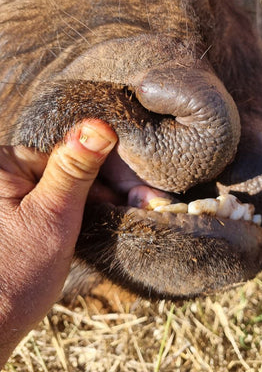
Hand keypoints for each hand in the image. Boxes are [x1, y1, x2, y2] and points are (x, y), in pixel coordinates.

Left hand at [0, 121, 116, 367]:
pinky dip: (65, 214)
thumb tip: (97, 127)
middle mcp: (1, 174)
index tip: (113, 199)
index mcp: (1, 164)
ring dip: (80, 203)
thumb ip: (74, 169)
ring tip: (85, 228)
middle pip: (60, 168)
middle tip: (107, 214)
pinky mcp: (11, 213)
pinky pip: (47, 201)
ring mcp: (6, 195)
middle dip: (87, 191)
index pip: (61, 153)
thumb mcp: (53, 215)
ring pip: (57, 186)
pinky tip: (70, 231)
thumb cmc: (17, 272)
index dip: (92, 177)